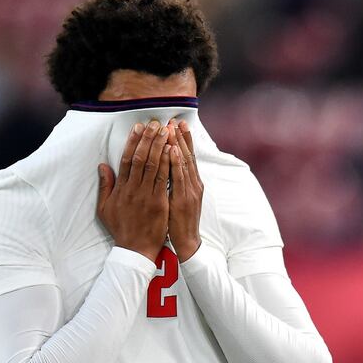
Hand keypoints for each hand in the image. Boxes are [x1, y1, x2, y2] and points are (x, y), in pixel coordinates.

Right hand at [97, 121, 170, 261]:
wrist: (135, 250)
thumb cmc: (121, 229)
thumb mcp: (105, 208)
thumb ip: (105, 186)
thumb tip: (102, 166)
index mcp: (120, 189)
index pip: (126, 159)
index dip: (132, 142)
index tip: (138, 127)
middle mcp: (132, 189)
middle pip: (140, 158)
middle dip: (148, 138)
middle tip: (155, 122)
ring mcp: (146, 196)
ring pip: (153, 165)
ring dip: (159, 146)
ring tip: (165, 130)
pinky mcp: (159, 202)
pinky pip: (164, 179)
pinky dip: (167, 163)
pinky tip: (172, 150)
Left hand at [167, 120, 202, 261]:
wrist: (187, 243)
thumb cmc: (179, 222)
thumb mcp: (178, 199)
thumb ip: (174, 183)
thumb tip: (167, 167)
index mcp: (192, 183)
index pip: (187, 157)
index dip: (183, 140)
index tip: (176, 124)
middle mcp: (194, 184)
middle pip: (188, 155)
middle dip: (181, 137)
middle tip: (175, 119)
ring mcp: (191, 191)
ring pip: (185, 162)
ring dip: (179, 144)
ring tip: (173, 128)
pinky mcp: (185, 199)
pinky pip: (180, 177)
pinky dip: (176, 162)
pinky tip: (172, 150)